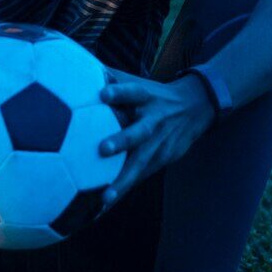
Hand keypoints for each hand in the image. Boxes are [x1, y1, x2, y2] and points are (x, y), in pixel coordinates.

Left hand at [96, 67, 215, 213]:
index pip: (133, 91)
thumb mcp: (138, 82)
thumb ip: (112, 78)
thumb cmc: (153, 95)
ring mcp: (160, 143)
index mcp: (146, 97)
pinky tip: (103, 206)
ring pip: (141, 163)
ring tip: (105, 198)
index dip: (119, 91)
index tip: (103, 93)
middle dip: (122, 141)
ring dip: (123, 181)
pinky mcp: (163, 160)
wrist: (196, 107)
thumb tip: (75, 64)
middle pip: (139, 131)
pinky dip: (123, 189)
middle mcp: (154, 120)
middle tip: (103, 149)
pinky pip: (140, 177)